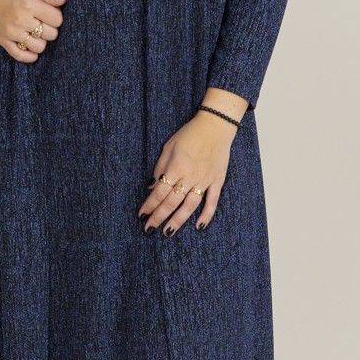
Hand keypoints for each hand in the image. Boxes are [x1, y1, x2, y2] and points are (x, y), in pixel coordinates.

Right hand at [0, 0, 66, 60]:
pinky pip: (21, 56)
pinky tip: (31, 47)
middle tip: (42, 21)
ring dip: (41, 40)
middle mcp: (21, 20)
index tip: (50, 12)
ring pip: (39, 47)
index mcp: (28, 3)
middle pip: (51, 34)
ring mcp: (11, 33)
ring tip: (35, 31)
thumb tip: (64, 1)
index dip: (56, 16)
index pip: (57, 19)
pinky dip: (30, 56)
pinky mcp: (3, 41)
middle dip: (50, 28)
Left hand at [138, 112, 237, 233]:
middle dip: (159, 217)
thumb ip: (160, 167)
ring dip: (178, 220)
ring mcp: (205, 180)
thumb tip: (152, 186)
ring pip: (190, 206)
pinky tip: (199, 226)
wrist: (215, 126)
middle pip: (172, 202)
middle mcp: (190, 176)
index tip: (142, 215)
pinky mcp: (217, 181)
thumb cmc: (190, 134)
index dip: (149, 205)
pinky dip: (206, 215)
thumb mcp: (169, 147)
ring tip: (168, 232)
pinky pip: (212, 201)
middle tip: (149, 229)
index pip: (159, 192)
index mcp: (176, 167)